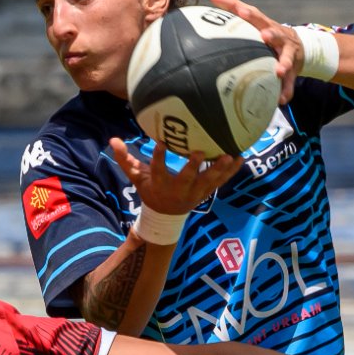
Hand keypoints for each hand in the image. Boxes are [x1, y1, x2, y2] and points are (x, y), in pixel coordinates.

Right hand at [107, 137, 241, 215]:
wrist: (165, 215)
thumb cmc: (150, 191)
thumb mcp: (136, 178)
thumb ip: (125, 160)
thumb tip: (113, 140)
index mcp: (160, 184)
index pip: (157, 171)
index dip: (158, 158)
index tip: (160, 143)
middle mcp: (179, 190)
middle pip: (187, 179)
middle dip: (193, 167)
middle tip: (200, 152)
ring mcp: (195, 192)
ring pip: (209, 182)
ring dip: (220, 169)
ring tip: (230, 155)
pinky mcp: (207, 192)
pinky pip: (221, 182)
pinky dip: (231, 171)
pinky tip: (241, 157)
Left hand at [210, 0, 302, 100]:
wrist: (298, 47)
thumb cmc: (268, 33)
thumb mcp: (255, 22)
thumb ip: (235, 10)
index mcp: (265, 24)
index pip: (255, 15)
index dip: (249, 13)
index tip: (241, 10)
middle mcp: (279, 36)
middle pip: (275, 32)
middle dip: (271, 33)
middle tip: (265, 35)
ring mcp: (288, 52)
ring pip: (287, 56)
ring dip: (283, 63)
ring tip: (279, 70)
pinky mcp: (293, 69)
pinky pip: (290, 81)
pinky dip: (286, 90)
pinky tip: (281, 99)